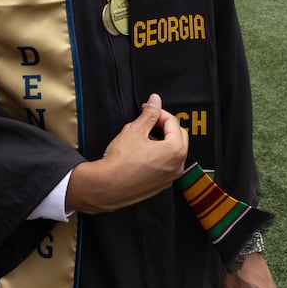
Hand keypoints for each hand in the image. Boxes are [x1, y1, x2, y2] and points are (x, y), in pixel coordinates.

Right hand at [66, 93, 187, 213]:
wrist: (107, 186)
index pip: (173, 122)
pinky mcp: (160, 185)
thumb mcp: (135, 130)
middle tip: (148, 121)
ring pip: (173, 152)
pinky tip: (142, 153)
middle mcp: (177, 165)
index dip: (159, 112)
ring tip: (143, 137)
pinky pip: (165, 165)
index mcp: (175, 150)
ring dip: (162, 141)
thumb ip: (149, 114)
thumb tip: (155, 101)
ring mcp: (170, 177)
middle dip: (164, 126)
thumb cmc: (120, 161)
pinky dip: (159, 156)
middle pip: (178, 136)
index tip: (147, 110)